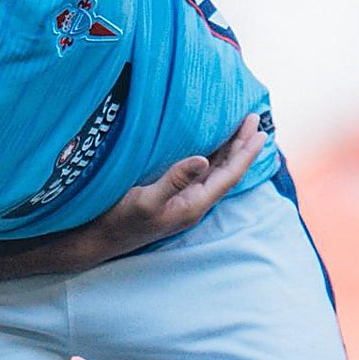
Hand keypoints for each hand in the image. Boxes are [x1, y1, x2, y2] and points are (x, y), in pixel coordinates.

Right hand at [71, 113, 266, 266]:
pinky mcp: (172, 198)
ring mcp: (183, 202)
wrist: (99, 239)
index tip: (259, 132)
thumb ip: (175, 180)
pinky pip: (201, 175)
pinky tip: (211, 148)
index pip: (228, 176)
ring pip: (214, 173)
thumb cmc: (118, 220)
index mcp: (193, 205)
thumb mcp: (145, 200)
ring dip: (229, 151)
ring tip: (240, 131)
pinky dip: (211, 157)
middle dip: (241, 147)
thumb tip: (204, 160)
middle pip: (226, 172)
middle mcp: (193, 204)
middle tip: (253, 120)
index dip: (245, 154)